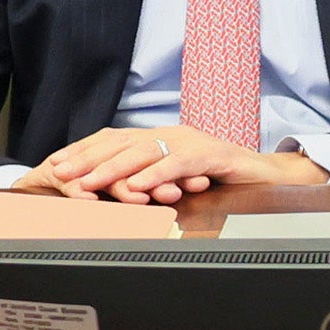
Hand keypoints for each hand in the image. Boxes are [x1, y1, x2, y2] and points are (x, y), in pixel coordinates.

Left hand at [18, 125, 320, 203]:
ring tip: (88, 183)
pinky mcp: (214, 155)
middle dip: (88, 159)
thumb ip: (153, 183)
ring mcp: (194, 143)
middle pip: (123, 142)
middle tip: (61, 173)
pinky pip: (180, 164)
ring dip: (113, 168)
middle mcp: (174, 135)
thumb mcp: (180, 182)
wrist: (271, 179)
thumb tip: (118, 194)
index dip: (85, 152)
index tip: (58, 166)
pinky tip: (137, 185)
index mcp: (163, 139)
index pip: (116, 141)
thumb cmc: (226, 183)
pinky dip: (156, 175)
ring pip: (146, 151)